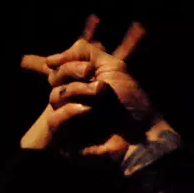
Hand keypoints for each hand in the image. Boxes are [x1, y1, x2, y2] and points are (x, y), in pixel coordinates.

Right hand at [21, 15, 180, 171]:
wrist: (143, 131)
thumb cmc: (132, 102)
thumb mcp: (113, 68)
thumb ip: (86, 53)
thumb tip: (50, 60)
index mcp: (80, 84)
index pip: (58, 67)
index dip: (68, 62)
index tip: (89, 68)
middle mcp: (72, 101)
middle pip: (54, 79)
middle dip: (73, 73)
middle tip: (98, 82)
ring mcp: (67, 120)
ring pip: (54, 97)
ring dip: (77, 91)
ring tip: (100, 94)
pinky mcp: (65, 139)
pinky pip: (54, 121)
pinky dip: (70, 112)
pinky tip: (88, 110)